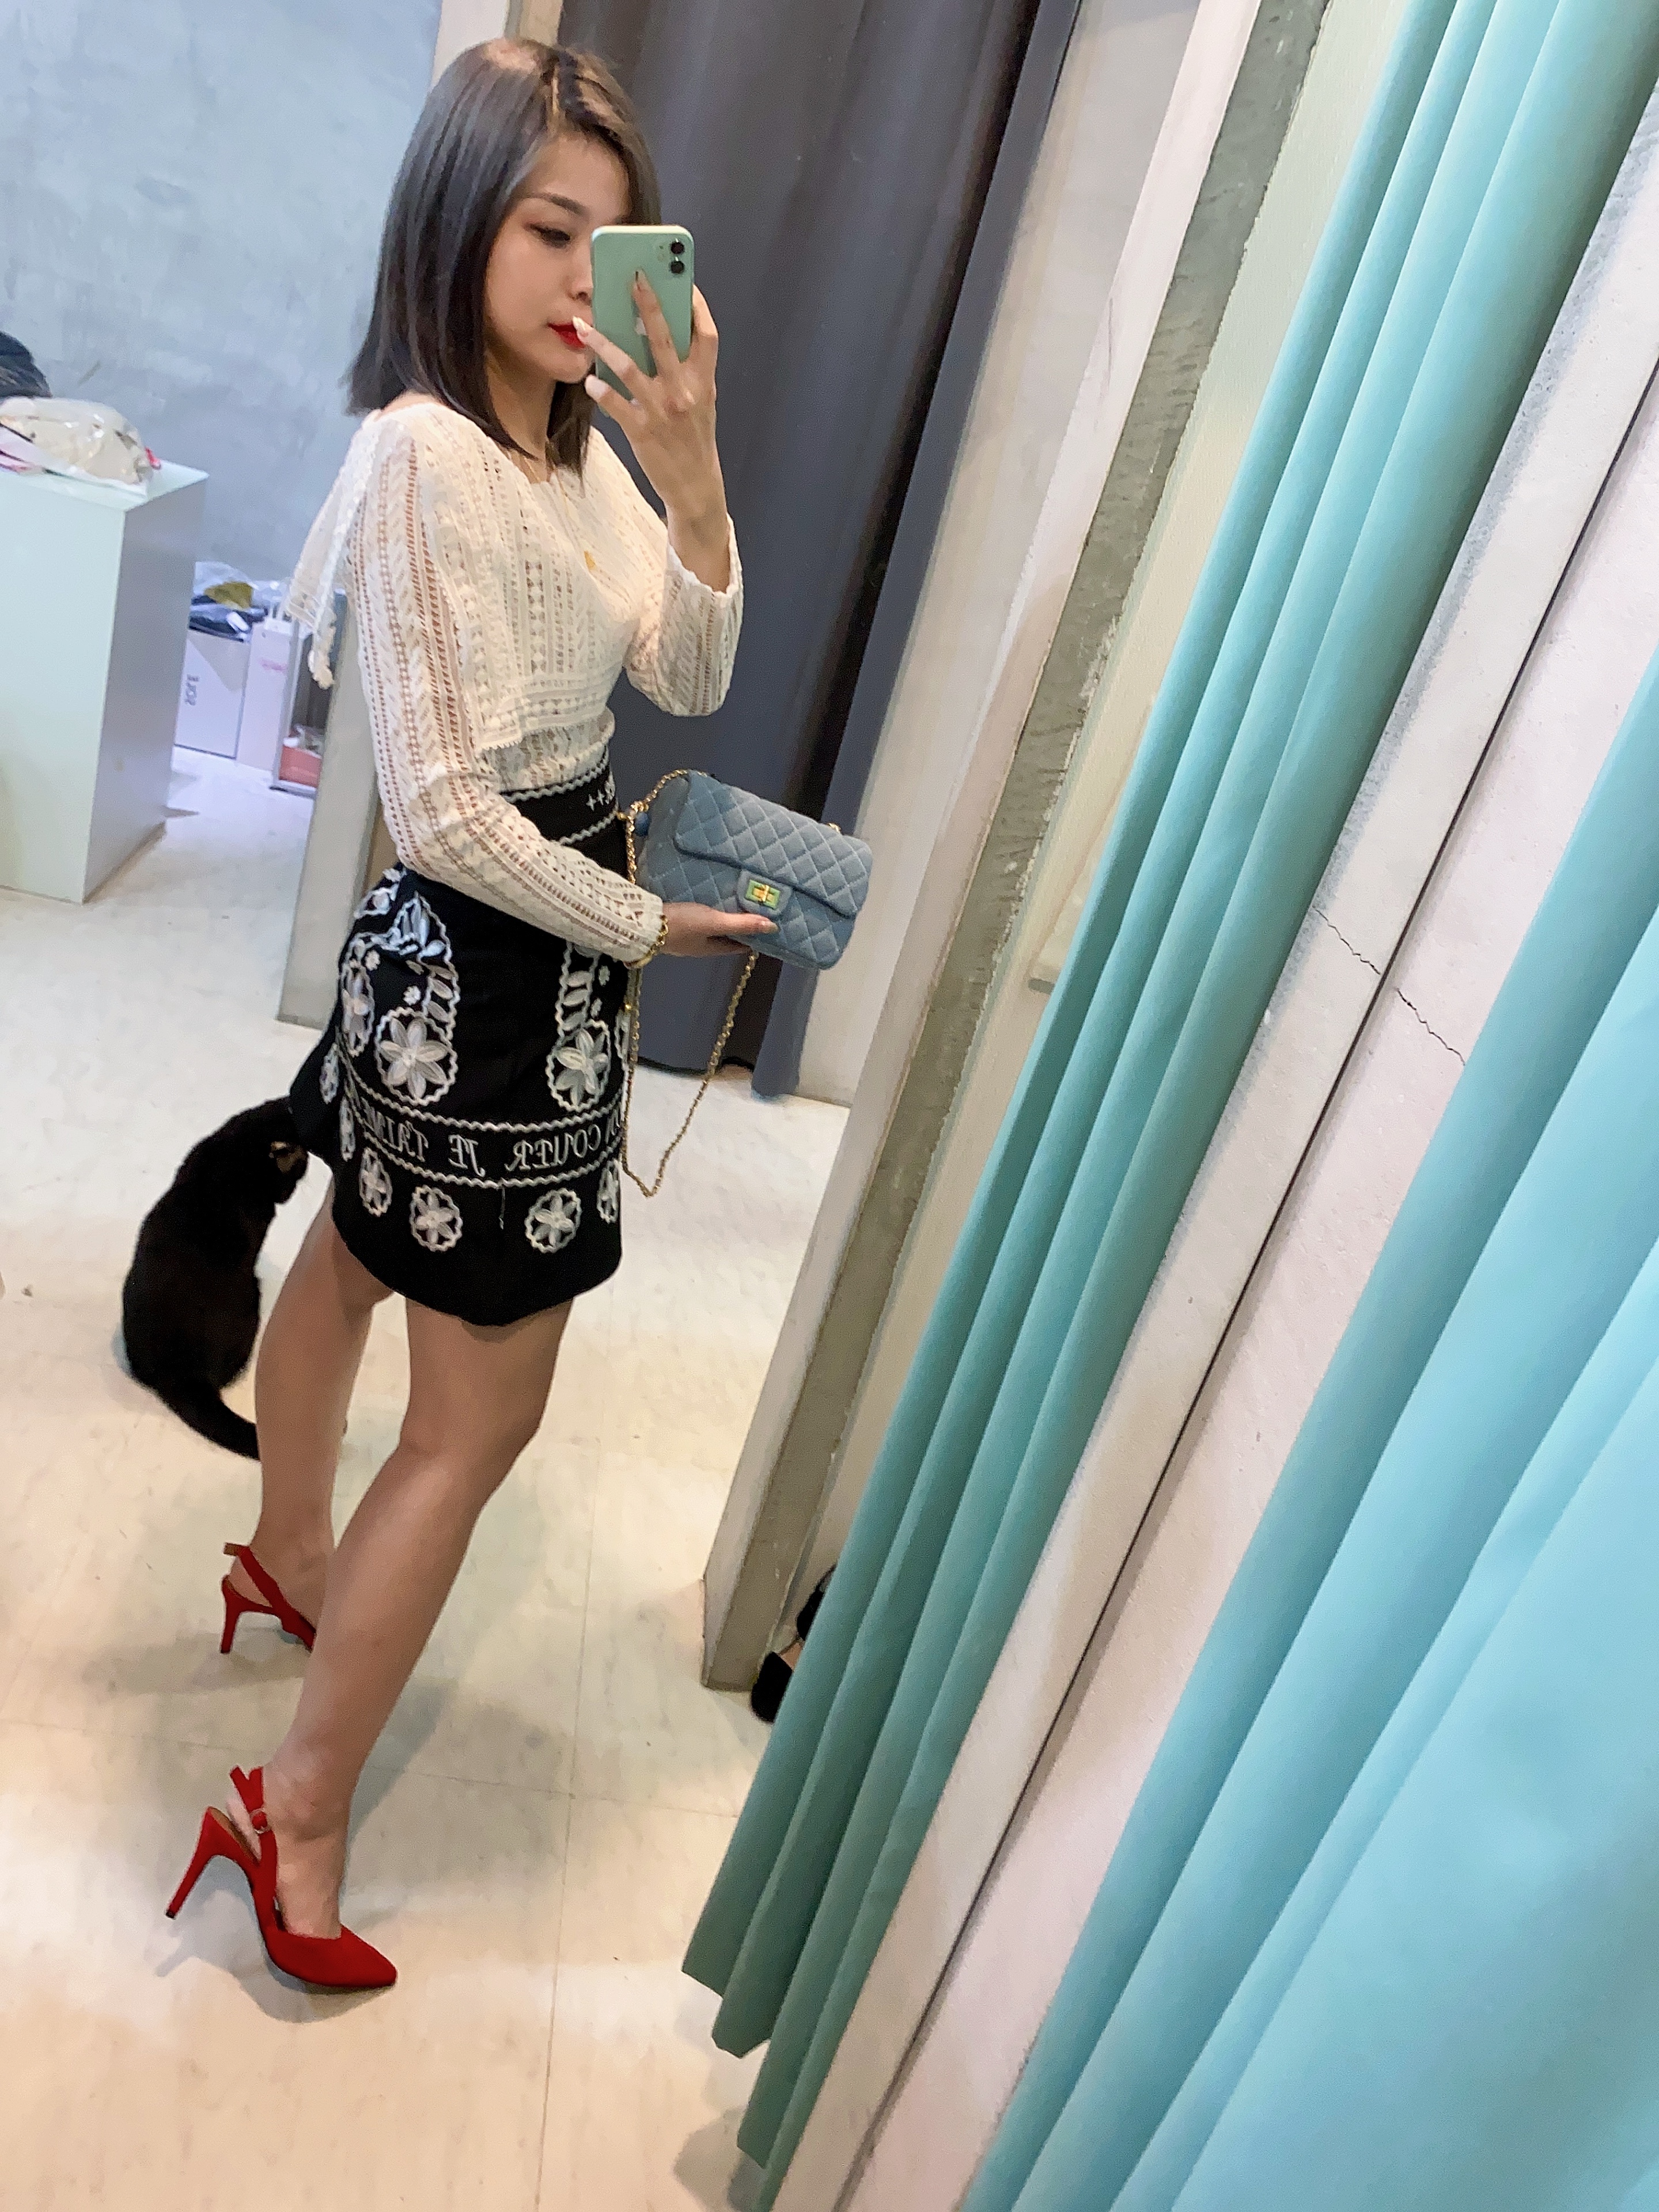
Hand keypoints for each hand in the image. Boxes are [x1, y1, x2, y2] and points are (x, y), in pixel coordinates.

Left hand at [576, 283, 729, 588]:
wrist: (695, 488)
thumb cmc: (694, 439)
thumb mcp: (702, 402)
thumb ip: (687, 370)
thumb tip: (661, 333)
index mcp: (704, 382)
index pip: (706, 335)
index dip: (696, 306)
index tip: (682, 280)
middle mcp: (685, 392)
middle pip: (664, 338)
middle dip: (648, 304)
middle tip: (631, 276)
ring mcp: (662, 411)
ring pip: (629, 367)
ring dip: (603, 344)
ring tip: (584, 326)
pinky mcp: (642, 431)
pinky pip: (615, 404)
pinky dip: (599, 391)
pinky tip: (589, 382)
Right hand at [662, 902, 775, 957]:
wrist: (643, 923)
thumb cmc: (682, 924)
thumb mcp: (714, 922)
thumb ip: (741, 924)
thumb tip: (773, 927)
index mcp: (711, 949)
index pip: (739, 946)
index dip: (753, 938)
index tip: (765, 927)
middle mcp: (699, 946)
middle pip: (725, 938)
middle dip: (737, 928)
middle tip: (752, 912)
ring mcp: (685, 938)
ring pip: (710, 930)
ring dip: (721, 920)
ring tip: (733, 904)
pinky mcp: (673, 926)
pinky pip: (697, 921)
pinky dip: (706, 914)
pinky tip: (707, 903)